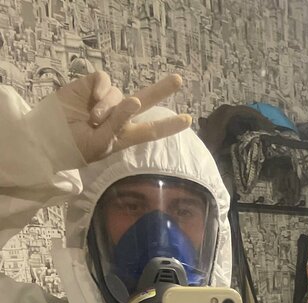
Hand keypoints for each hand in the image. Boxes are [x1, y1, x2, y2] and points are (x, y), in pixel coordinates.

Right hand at [56, 72, 190, 164]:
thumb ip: (119, 123)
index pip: (152, 129)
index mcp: (126, 134)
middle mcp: (120, 115)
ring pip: (119, 94)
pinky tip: (91, 100)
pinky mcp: (92, 86)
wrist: (50, 136)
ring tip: (94, 119)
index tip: (187, 120)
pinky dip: (101, 89)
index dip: (169, 125)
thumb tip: (135, 100)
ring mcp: (107, 100)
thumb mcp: (102, 143)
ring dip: (109, 107)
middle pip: (146, 99)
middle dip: (161, 89)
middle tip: (178, 80)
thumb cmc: (77, 147)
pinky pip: (105, 81)